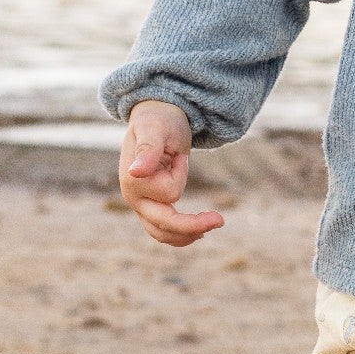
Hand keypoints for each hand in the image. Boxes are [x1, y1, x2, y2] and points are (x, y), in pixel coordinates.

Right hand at [119, 100, 223, 247]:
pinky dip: (180, 234)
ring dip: (187, 234)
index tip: (180, 155)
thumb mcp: (156, 129)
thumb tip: (136, 173)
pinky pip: (162, 231)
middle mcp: (132, 196)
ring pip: (161, 234)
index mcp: (132, 179)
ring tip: (213, 224)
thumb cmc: (159, 120)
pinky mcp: (149, 207)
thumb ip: (147, 150)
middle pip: (163, 224)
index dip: (180, 174)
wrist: (156, 118)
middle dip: (192, 225)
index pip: (169, 192)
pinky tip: (198, 232)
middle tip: (221, 220)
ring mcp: (139, 204)